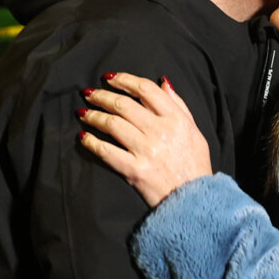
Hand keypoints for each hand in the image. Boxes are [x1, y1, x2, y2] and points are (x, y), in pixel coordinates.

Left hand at [79, 71, 211, 207]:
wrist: (194, 200)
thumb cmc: (194, 164)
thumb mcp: (194, 130)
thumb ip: (178, 105)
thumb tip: (162, 83)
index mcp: (175, 119)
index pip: (145, 89)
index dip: (124, 80)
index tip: (111, 78)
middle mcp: (160, 131)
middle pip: (123, 105)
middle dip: (102, 96)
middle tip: (89, 93)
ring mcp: (146, 150)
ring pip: (112, 124)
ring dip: (93, 116)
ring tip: (84, 113)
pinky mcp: (134, 170)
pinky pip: (107, 151)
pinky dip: (92, 142)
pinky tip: (84, 136)